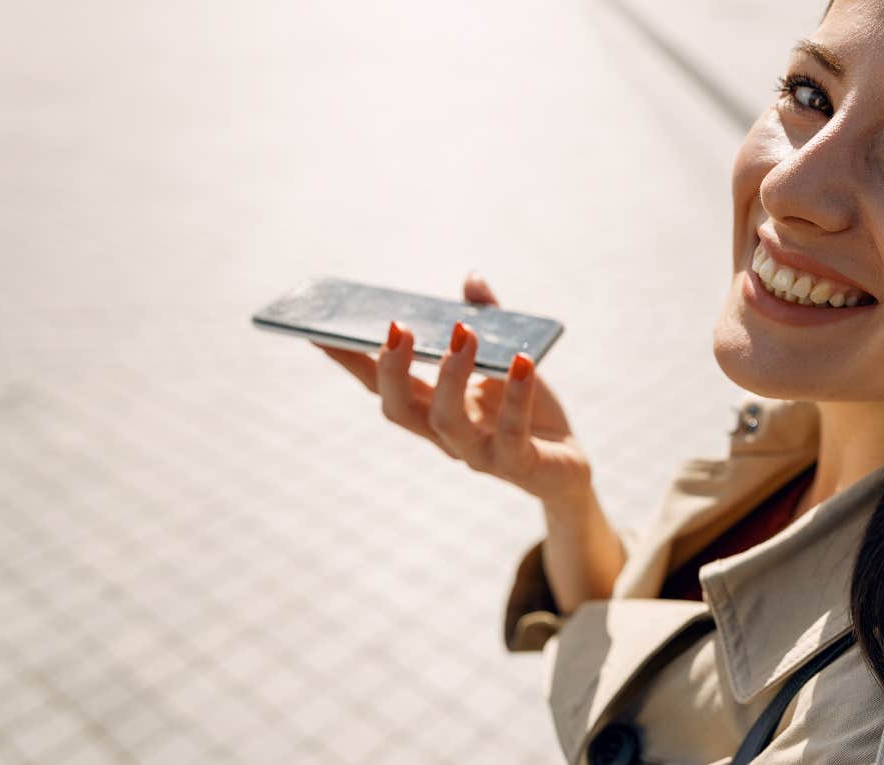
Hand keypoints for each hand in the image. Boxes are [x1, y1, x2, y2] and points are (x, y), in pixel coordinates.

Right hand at [312, 271, 592, 504]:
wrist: (566, 465)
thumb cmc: (528, 411)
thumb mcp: (504, 361)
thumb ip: (487, 321)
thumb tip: (472, 278)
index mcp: (431, 408)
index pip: (380, 386)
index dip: (349, 362)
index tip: (317, 331)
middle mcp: (445, 434)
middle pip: (400, 409)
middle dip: (392, 368)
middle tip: (397, 326)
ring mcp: (479, 452)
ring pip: (447, 422)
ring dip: (451, 375)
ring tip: (463, 333)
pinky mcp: (519, 463)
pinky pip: (512, 431)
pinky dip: (515, 395)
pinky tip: (522, 361)